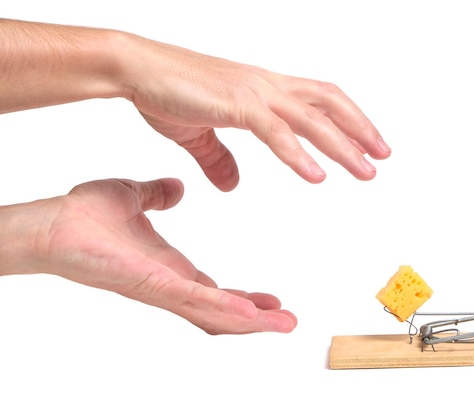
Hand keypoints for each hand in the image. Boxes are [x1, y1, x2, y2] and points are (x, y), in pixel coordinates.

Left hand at [26, 178, 296, 333]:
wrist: (52, 224)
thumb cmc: (84, 218)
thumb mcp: (134, 198)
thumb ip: (157, 195)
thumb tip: (175, 188)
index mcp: (169, 270)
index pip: (214, 291)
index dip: (244, 298)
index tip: (271, 300)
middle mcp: (170, 286)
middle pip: (222, 311)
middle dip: (257, 320)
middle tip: (289, 322)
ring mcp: (163, 290)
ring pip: (215, 314)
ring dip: (252, 323)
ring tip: (284, 324)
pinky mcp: (153, 285)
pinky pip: (195, 301)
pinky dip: (226, 309)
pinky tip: (253, 312)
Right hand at [125, 35, 390, 190]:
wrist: (135, 68)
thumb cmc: (166, 91)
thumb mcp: (199, 136)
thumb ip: (220, 161)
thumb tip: (232, 185)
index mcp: (262, 89)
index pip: (318, 99)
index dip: (347, 119)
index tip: (366, 143)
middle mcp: (266, 86)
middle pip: (328, 103)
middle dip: (360, 130)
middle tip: (382, 157)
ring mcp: (253, 93)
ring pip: (312, 118)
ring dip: (342, 146)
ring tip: (366, 172)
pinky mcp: (236, 104)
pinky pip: (275, 131)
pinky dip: (299, 155)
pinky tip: (317, 176)